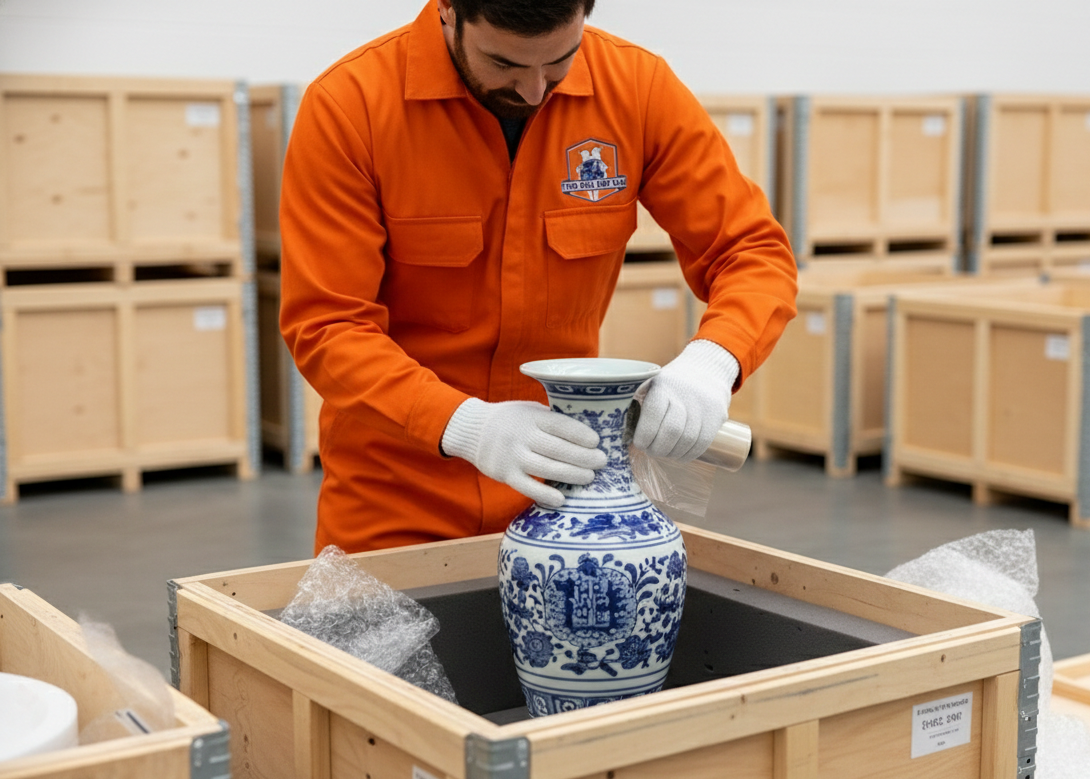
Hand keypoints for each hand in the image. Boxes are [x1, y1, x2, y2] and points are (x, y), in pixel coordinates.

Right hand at [441, 398, 606, 507]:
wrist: (471, 430)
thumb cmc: (510, 420)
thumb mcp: (529, 409)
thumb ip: (550, 419)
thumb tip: (586, 433)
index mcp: (531, 417)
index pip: (559, 424)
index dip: (579, 433)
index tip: (596, 441)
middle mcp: (521, 435)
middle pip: (557, 448)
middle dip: (582, 456)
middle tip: (601, 461)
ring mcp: (512, 456)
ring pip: (546, 468)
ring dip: (571, 474)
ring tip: (589, 477)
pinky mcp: (505, 474)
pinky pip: (527, 486)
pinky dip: (545, 493)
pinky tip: (562, 499)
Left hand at [632, 340, 740, 461]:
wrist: (707, 369)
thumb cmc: (671, 383)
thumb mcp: (653, 384)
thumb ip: (640, 405)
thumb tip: (626, 435)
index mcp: (665, 385)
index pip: (653, 415)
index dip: (644, 435)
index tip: (639, 443)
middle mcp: (686, 395)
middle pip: (671, 432)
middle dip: (657, 448)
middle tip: (651, 450)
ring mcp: (704, 406)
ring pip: (687, 441)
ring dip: (672, 453)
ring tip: (664, 452)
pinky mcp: (717, 417)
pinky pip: (701, 444)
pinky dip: (687, 454)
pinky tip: (678, 454)